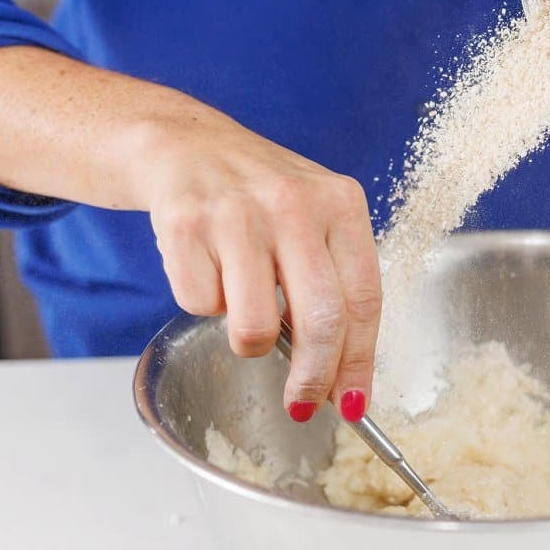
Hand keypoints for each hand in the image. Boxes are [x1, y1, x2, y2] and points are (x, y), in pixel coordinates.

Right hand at [134, 108, 380, 422]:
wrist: (185, 145)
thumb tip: (344, 381)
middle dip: (312, 379)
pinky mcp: (185, 224)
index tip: (354, 403)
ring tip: (243, 306)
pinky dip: (205, 304)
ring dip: (249, 341)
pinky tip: (208, 267)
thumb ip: (334, 287)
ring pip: (255, 327)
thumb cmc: (260, 198)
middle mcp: (294, 203)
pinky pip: (201, 306)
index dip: (360, 362)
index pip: (364, 299)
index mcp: (340, 202)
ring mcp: (238, 213)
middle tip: (302, 404)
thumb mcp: (313, 220)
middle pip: (320, 321)